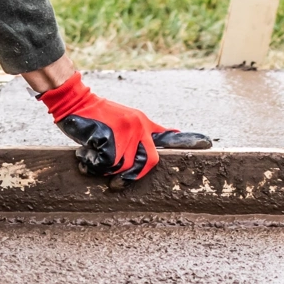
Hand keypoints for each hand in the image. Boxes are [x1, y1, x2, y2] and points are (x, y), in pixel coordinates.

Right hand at [38, 72, 211, 181]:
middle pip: (149, 163)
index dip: (189, 141)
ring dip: (106, 171)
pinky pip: (105, 165)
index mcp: (143, 124)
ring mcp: (124, 133)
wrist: (74, 100)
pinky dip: (92, 165)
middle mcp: (138, 128)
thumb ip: (140, 133)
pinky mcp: (108, 138)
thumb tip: (160, 143)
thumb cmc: (95, 115)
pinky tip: (85, 156)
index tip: (208, 143)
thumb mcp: (125, 120)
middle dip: (133, 177)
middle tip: (117, 183)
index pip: (169, 137)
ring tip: (93, 161)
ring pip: (124, 168)